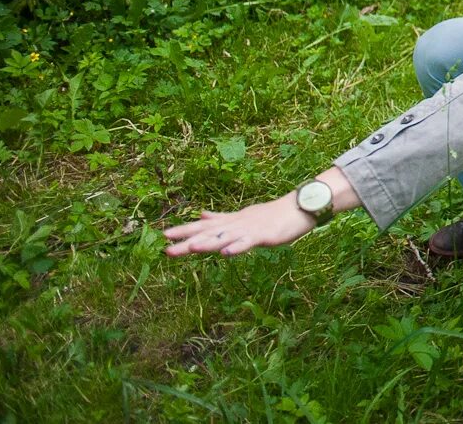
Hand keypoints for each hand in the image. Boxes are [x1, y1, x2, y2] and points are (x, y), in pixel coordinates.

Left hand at [164, 194, 315, 257]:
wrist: (298, 208)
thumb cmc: (270, 215)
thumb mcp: (242, 217)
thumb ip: (221, 219)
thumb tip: (201, 216)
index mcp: (230, 222)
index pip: (203, 227)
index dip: (184, 231)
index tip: (164, 235)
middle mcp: (236, 224)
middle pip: (209, 234)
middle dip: (188, 241)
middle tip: (167, 249)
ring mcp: (249, 229)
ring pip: (225, 237)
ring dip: (209, 243)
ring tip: (192, 248)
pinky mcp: (264, 235)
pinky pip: (248, 242)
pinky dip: (237, 247)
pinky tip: (226, 252)